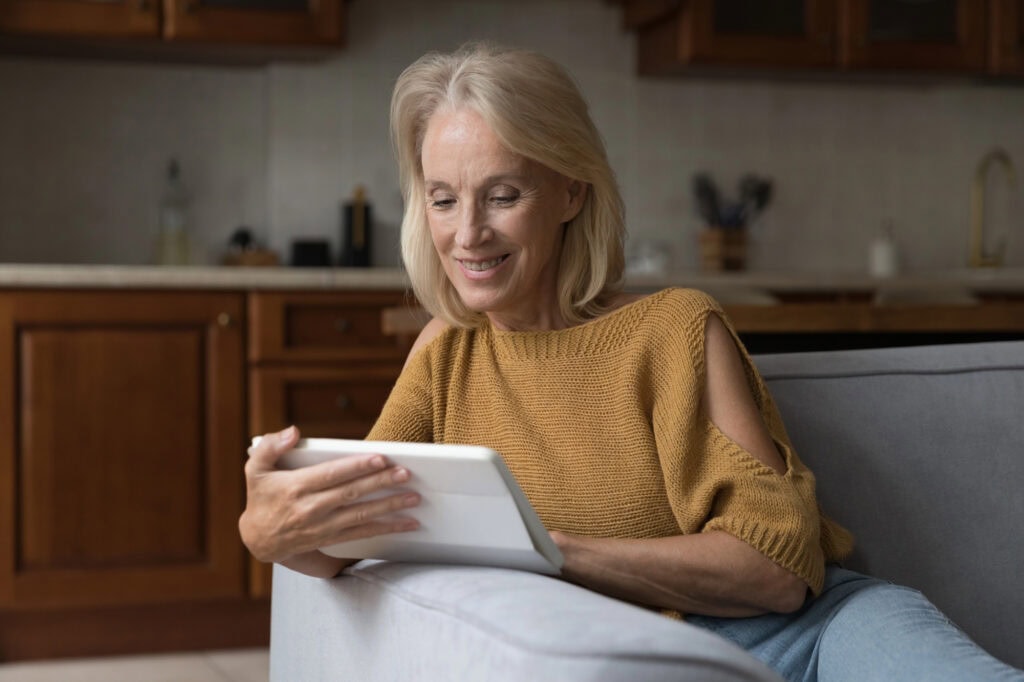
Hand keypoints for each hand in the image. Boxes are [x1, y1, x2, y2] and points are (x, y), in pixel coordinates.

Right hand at [239, 426, 420, 566]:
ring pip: (361, 516)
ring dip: (390, 507)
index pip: (331, 475)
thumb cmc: (261, 497)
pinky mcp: (331, 538)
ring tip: (413, 498)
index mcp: (295, 487)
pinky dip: (386, 528)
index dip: (357, 466)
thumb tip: (293, 432)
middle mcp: (311, 508)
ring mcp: (322, 526)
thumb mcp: (254, 469)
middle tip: (406, 474)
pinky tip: (406, 523)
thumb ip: (270, 446)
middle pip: (352, 494)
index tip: (380, 458)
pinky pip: (362, 534)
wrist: (258, 539)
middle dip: (381, 483)